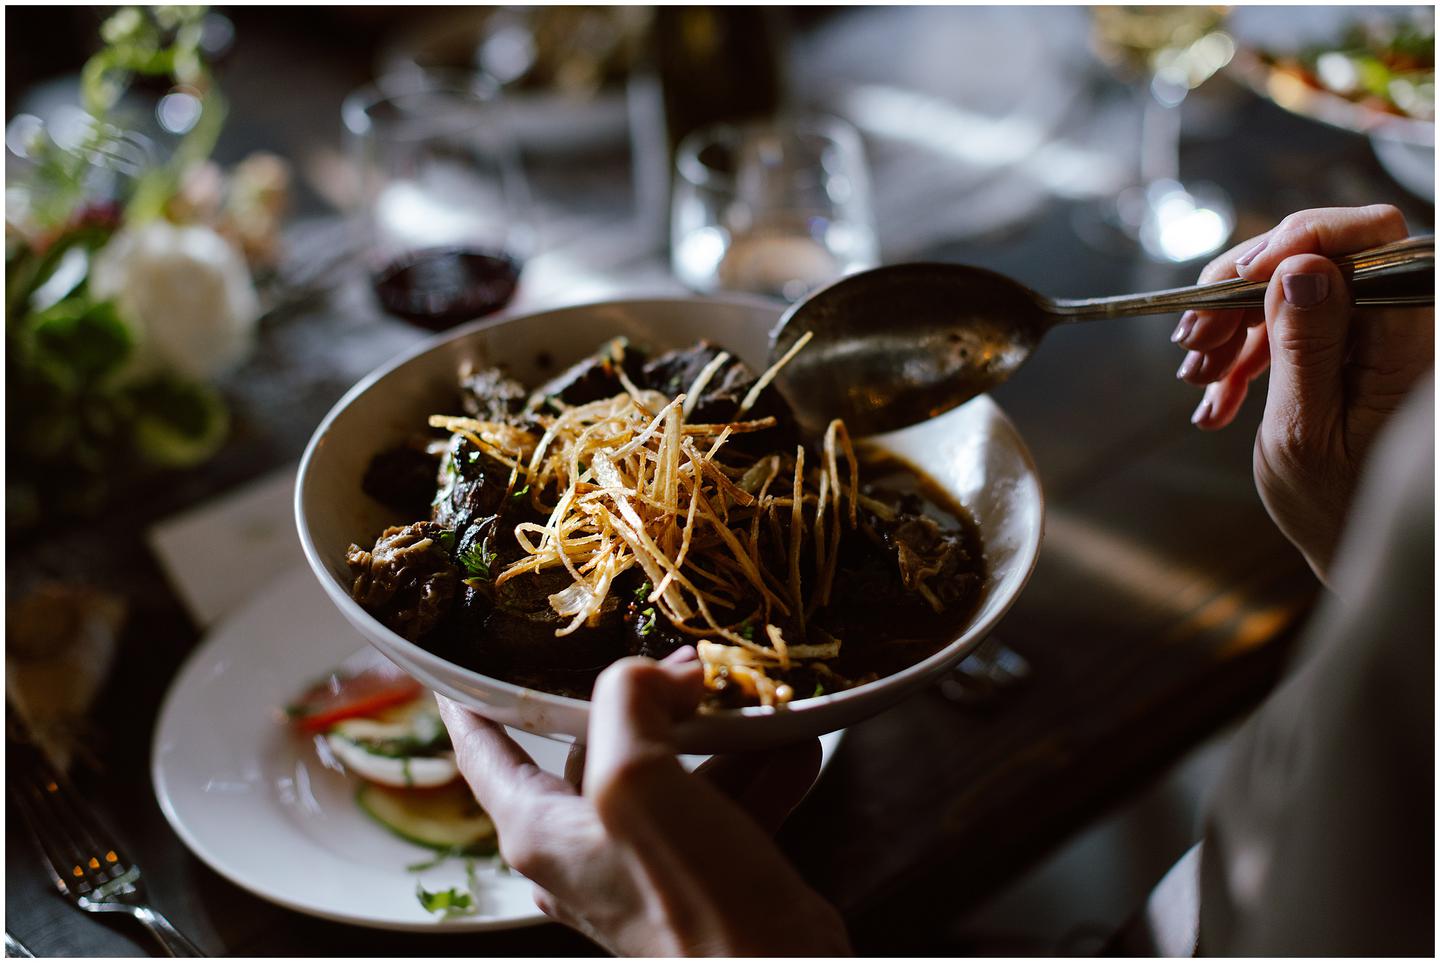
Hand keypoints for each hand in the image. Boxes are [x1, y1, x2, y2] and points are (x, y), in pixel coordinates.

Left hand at [436, 649, 850, 956]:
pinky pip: (718, 809)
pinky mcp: (698, 881)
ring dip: (717, 739)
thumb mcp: (638, 781)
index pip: (483, 753)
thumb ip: (627, 705)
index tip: (466, 659)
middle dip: (644, 702)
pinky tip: (793, 752)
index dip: (475, 699)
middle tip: (686, 666)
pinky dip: (752, 778)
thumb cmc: (694, 899)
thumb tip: (656, 674)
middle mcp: (581, 852)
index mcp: (540, 832)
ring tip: (757, 706)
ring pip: (667, 775)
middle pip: (594, 749)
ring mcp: (640, 870)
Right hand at [1171, 205, 1432, 583]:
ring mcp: (1368, 335)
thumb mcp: (1305, 431)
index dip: (1301, 239)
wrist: (1356, 547)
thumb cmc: (1338, 506)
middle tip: (1194, 340)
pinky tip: (1216, 397)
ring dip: (1232, 324)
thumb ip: (1304, 345)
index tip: (1238, 279)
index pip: (1372, 238)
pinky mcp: (1344, 349)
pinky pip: (1288, 324)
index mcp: (1404, 340)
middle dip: (1244, 290)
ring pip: (1293, 286)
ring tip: (1197, 377)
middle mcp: (1395, 323)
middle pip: (1319, 255)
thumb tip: (1301, 266)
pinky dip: (1244, 353)